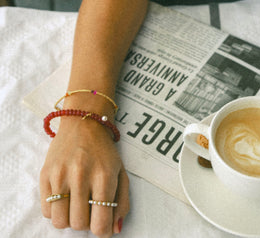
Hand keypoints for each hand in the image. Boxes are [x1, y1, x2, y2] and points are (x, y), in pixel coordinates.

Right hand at [40, 115, 128, 237]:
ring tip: (77, 205)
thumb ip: (122, 201)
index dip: (103, 231)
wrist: (83, 124)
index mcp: (104, 176)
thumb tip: (116, 228)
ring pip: (59, 222)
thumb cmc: (104, 150)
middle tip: (91, 209)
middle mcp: (81, 176)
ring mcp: (60, 175)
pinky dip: (56, 210)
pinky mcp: (45, 175)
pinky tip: (66, 196)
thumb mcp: (121, 171)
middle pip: (79, 225)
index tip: (103, 226)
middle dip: (87, 223)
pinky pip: (46, 211)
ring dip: (70, 219)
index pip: (100, 222)